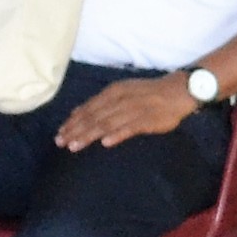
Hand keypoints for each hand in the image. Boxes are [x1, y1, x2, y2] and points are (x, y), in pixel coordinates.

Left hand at [56, 77, 202, 150]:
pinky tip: (106, 143)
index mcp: (113, 92)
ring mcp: (133, 110)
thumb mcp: (122, 91)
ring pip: (106, 124)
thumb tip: (77, 112)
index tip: (59, 133)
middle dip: (75, 130)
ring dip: (89, 135)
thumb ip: (101, 103)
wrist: (177, 91)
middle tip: (60, 142)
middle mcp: (120, 100)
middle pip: (93, 117)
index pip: (88, 108)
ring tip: (75, 146)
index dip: (73, 121)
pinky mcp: (146, 120)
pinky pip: (129, 128)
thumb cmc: (147, 93)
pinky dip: (117, 135)